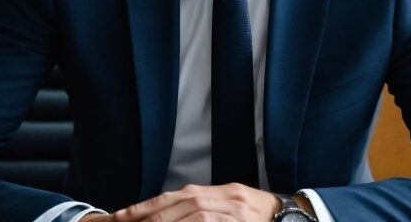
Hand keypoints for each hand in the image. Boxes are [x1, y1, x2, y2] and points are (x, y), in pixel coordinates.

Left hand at [85, 183, 280, 221]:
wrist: (289, 218)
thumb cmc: (256, 214)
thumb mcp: (229, 203)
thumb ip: (201, 205)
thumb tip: (167, 211)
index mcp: (219, 192)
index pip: (176, 197)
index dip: (147, 206)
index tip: (121, 216)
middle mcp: (226, 200)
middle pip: (182, 205)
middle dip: (150, 216)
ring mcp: (233, 214)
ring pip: (194, 217)